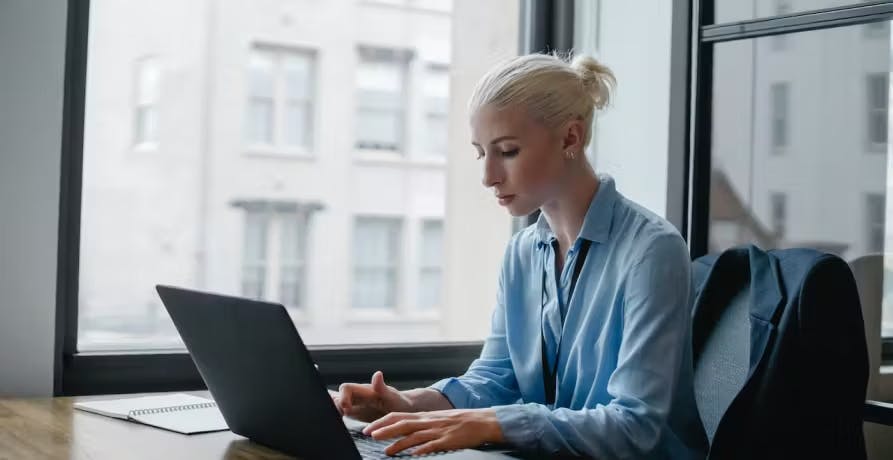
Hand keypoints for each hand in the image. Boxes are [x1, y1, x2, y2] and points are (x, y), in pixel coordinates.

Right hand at [332, 371, 412, 421]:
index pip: (346, 388)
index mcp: (365, 390)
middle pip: (338, 396)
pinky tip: (338, 424)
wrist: (404, 410)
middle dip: (335, 406)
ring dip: (334, 411)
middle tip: (341, 417)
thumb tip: (377, 374)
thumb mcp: (393, 397)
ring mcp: (355, 404)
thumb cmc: (400, 403)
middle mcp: (358, 396)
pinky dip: (337, 416)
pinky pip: (341, 411)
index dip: (342, 397)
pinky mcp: (355, 413)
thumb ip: (383, 388)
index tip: (347, 409)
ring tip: (338, 421)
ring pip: (337, 403)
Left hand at [361, 409, 504, 455]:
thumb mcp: (438, 418)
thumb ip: (422, 424)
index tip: (369, 428)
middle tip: (369, 435)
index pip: (398, 416)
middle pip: (402, 424)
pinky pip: (433, 445)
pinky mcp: (448, 440)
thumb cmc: (461, 421)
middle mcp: (429, 421)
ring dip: (399, 443)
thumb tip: (405, 431)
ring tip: (386, 451)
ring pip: (414, 436)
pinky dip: (422, 449)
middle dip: (384, 430)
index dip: (382, 422)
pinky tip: (413, 454)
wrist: (483, 421)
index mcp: (425, 416)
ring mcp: (438, 431)